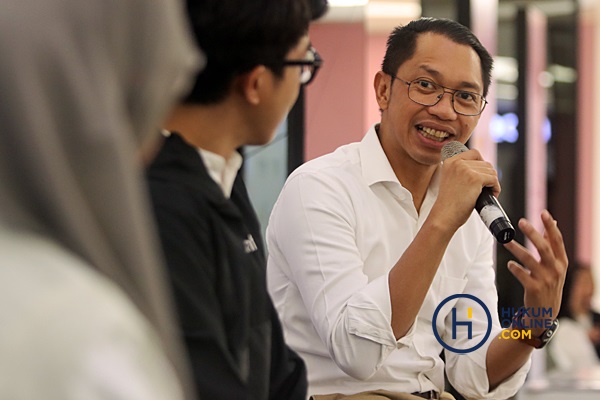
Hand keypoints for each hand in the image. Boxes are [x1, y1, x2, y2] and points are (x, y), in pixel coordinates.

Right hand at [432, 148, 500, 230]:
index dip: (481, 164)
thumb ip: (461, 171)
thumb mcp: (451, 180)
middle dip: (488, 176)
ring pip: (491, 170)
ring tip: (487, 193)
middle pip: (485, 163)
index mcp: (450, 161)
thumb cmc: (448, 203)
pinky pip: (494, 179)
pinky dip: (496, 188)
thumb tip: (482, 169)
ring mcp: (466, 169)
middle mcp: (457, 162)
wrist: (444, 216)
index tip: (482, 176)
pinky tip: (491, 195)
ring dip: (492, 182)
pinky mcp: (475, 178)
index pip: (474, 153)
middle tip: (485, 188)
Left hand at [503, 210, 567, 333]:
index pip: (557, 240)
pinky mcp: (534, 289)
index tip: (544, 213)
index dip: (551, 226)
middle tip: (521, 221)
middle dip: (533, 233)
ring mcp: (545, 280)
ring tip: (504, 241)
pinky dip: (515, 268)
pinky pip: (522, 275)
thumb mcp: (555, 266)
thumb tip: (551, 224)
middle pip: (544, 248)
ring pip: (529, 260)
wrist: (546, 312)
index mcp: (561, 262)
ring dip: (516, 249)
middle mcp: (555, 270)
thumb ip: (551, 246)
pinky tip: (509, 264)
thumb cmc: (549, 284)